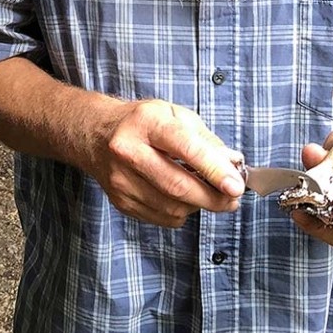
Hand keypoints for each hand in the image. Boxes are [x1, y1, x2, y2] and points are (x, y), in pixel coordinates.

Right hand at [87, 100, 244, 227]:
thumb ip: (206, 139)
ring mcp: (121, 179)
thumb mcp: (174, 115)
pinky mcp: (120, 200)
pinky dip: (181, 212)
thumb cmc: (141, 123)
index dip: (215, 170)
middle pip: (178, 185)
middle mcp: (128, 151)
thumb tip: (233, 164)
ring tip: (209, 195)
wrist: (96, 134)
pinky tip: (183, 198)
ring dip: (199, 206)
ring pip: (172, 207)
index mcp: (146, 123)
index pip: (186, 149)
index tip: (237, 185)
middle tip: (233, 199)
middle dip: (213, 198)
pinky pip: (162, 217)